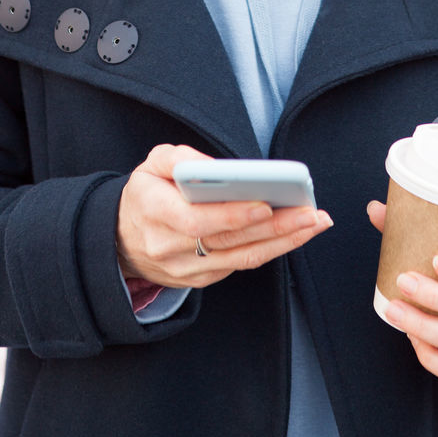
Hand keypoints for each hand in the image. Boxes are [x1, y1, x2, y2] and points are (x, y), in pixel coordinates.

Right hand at [117, 144, 333, 288]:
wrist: (123, 241)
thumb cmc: (146, 194)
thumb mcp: (151, 165)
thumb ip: (179, 158)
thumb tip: (217, 166)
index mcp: (154, 212)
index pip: (196, 221)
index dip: (232, 215)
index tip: (265, 203)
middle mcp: (170, 247)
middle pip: (228, 241)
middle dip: (274, 227)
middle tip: (309, 212)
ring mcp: (187, 269)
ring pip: (242, 258)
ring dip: (284, 241)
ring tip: (315, 221)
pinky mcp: (203, 279)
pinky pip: (242, 265)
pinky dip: (273, 249)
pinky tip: (296, 232)